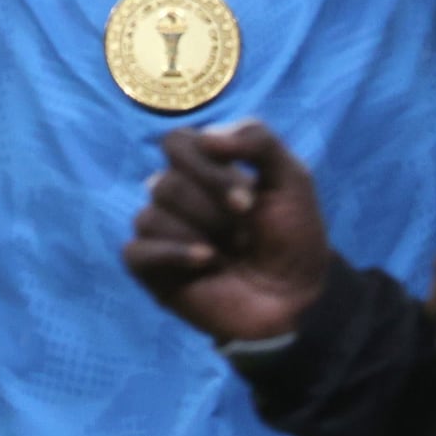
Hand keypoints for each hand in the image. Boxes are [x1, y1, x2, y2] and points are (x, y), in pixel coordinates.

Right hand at [124, 117, 340, 348]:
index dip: (207, 168)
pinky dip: (173, 254)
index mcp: (203, 170)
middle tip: (245, 232)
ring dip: (201, 236)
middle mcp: (176, 197)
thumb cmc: (294, 237)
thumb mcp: (292, 178)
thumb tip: (206, 137)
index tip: (247, 199)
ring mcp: (161, 233)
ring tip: (230, 256)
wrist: (298, 297)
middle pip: (164, 184)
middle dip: (212, 211)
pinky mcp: (150, 269)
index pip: (175, 143)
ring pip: (150, 216)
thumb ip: (256, 139)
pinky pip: (136, 251)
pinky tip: (207, 263)